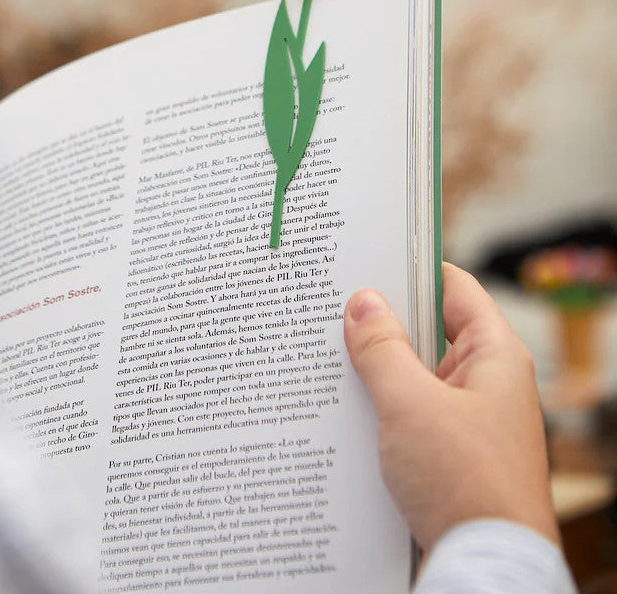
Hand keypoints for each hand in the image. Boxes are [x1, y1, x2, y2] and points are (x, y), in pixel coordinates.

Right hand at [344, 262, 559, 553]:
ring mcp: (466, 415)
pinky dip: (380, 400)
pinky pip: (409, 407)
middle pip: (429, 329)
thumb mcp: (411, 404)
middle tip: (332, 305)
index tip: (369, 257)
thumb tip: (362, 302)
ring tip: (327, 350)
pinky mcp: (447, 448)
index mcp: (493, 356)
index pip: (454, 288)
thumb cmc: (463, 481)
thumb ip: (383, 349)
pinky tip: (342, 401)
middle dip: (382, 320)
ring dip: (376, 365)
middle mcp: (484, 380)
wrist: (483, 566)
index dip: (413, 268)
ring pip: (414, 371)